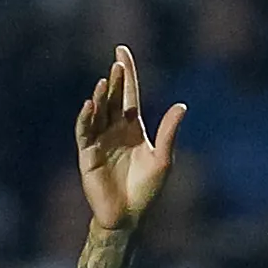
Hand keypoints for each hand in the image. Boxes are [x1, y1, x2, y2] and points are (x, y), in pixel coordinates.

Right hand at [73, 46, 181, 231]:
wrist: (128, 216)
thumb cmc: (146, 190)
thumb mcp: (162, 159)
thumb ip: (169, 132)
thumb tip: (182, 105)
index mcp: (132, 128)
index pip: (128, 94)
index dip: (127, 73)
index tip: (121, 51)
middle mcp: (114, 129)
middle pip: (112, 98)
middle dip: (114, 81)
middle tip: (117, 63)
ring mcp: (99, 140)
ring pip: (97, 112)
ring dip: (99, 97)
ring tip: (102, 82)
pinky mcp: (88, 154)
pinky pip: (84, 132)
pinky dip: (85, 118)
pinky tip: (89, 106)